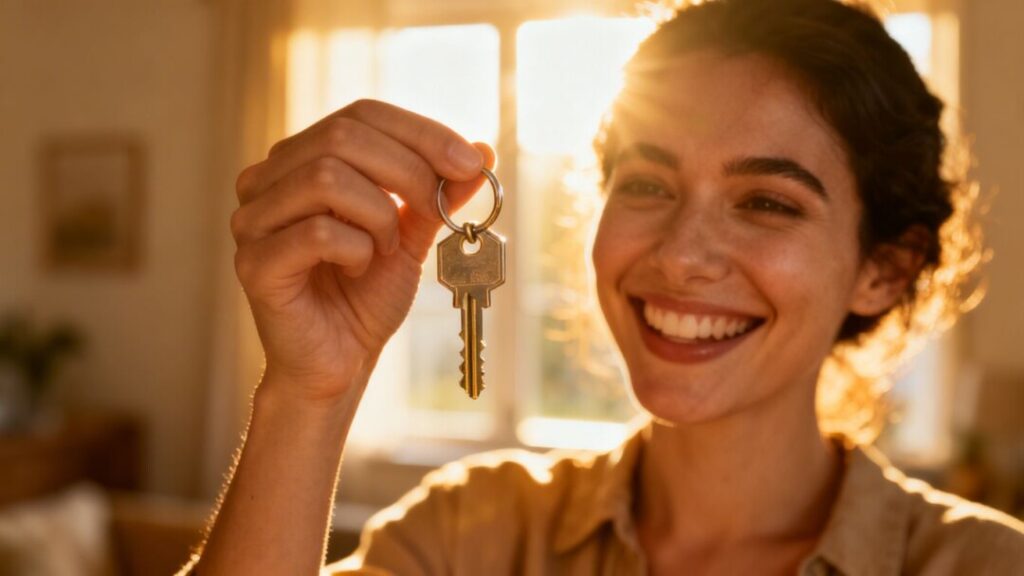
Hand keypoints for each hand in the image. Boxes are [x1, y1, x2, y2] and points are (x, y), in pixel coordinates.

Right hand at [230, 100, 494, 401]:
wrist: (339, 364)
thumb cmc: (365, 297)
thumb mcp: (412, 234)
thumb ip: (439, 192)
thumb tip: (482, 149)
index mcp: (301, 160)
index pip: (360, 115)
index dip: (421, 131)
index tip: (472, 161)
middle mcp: (267, 180)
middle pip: (342, 135)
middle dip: (409, 169)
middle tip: (439, 208)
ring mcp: (253, 220)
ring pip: (327, 178)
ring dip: (379, 215)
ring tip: (386, 249)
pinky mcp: (254, 263)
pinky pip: (317, 232)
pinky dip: (357, 249)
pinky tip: (359, 269)